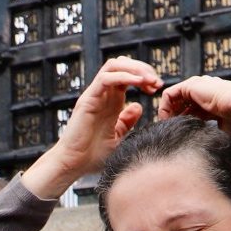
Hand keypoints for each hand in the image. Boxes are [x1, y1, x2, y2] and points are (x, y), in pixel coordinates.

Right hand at [25, 56, 160, 195]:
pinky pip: (106, 77)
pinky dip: (123, 76)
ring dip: (135, 68)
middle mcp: (103, 95)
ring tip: (149, 80)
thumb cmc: (92, 157)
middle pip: (123, 64)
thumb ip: (127, 122)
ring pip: (115, 65)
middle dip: (143, 68)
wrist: (73, 165)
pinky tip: (138, 83)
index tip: (157, 88)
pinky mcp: (88, 99)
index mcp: (111, 102)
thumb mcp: (117, 138)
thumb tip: (139, 106)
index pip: (129, 75)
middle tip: (157, 82)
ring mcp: (95, 95)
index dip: (146, 77)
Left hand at [157, 76, 230, 144]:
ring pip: (172, 101)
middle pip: (179, 108)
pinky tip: (167, 122)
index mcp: (212, 105)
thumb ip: (213, 144)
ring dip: (166, 116)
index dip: (181, 127)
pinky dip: (163, 109)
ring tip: (168, 130)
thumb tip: (209, 161)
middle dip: (172, 122)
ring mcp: (197, 89)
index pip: (190, 115)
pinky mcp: (191, 85)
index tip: (179, 141)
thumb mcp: (225, 137)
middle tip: (171, 137)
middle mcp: (204, 95)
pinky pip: (167, 95)